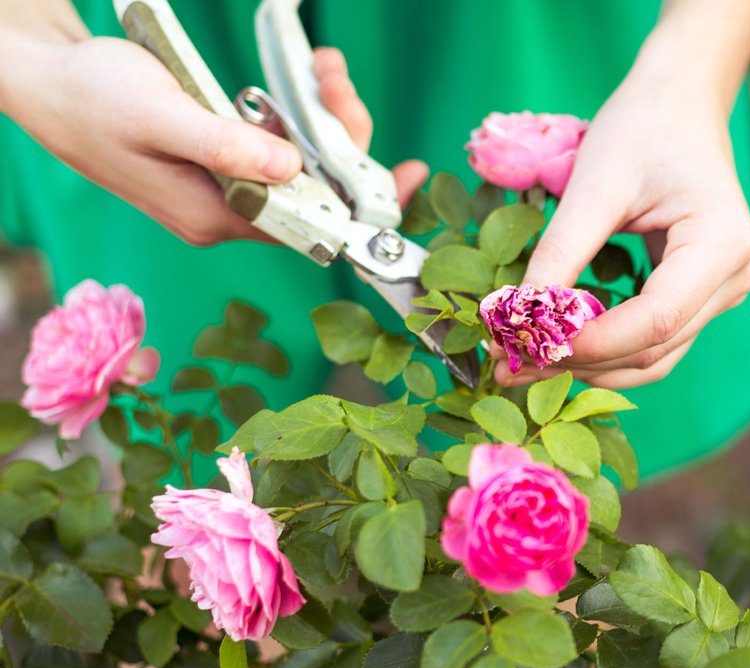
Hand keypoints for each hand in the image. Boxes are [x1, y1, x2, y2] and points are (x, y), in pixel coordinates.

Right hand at [0, 34, 425, 245]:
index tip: (407, 177)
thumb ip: (225, 146)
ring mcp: (224, 188)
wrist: (46, 83)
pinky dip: (296, 113)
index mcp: (214, 216)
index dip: (363, 204)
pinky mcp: (221, 162)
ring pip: (301, 163)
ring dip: (320, 116)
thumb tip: (292, 170)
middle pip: (314, 190)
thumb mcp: (161, 117)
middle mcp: (226, 212)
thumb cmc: (93, 98)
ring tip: (321, 65)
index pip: (311, 225)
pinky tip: (303, 77)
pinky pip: (279, 146)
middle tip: (334, 76)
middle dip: (339, 134)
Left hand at [494, 74, 749, 389]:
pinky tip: (558, 345)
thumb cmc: (642, 129)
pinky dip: (606, 349)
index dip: (594, 342)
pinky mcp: (703, 298)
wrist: (679, 106)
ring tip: (524, 363)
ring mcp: (724, 292)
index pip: (657, 318)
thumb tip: (518, 315)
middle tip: (508, 365)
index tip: (529, 345)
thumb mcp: (595, 183)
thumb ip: (562, 250)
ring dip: (591, 365)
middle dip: (581, 360)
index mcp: (722, 242)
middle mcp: (735, 277)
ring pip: (655, 357)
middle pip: (656, 346)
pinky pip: (654, 340)